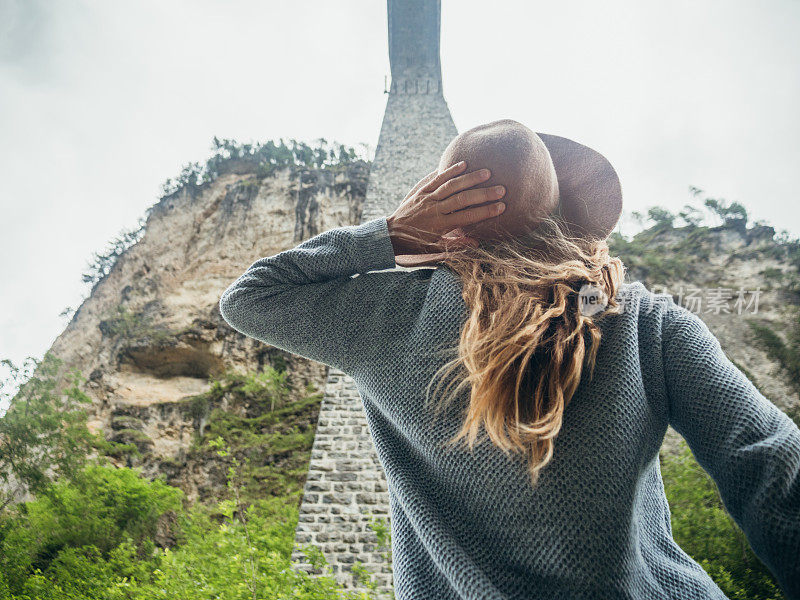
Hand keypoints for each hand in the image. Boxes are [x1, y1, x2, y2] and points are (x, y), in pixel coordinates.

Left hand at [387, 161, 505, 265]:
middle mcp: (435, 210)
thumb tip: (477, 243)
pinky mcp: (421, 191)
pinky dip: (450, 171)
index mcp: (440, 226)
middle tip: (501, 189)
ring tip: (487, 173)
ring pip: (451, 186)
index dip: (485, 212)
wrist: (391, 234)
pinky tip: (464, 164)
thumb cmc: (416, 243)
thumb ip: (456, 245)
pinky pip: (437, 179)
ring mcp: (427, 198)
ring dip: (470, 178)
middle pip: (462, 199)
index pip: (467, 217)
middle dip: (483, 194)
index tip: (502, 207)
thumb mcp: (435, 249)